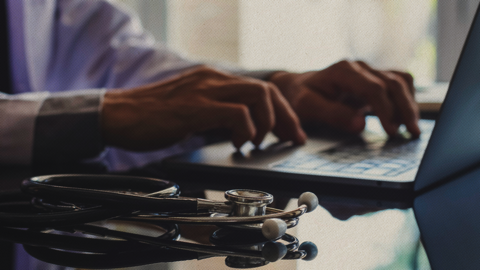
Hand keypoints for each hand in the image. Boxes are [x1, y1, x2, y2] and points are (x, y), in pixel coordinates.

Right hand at [101, 66, 305, 150]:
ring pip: (257, 96)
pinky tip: (239, 143)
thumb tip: (242, 128)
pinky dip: (246, 129)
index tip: (289, 131)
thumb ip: (217, 113)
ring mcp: (204, 91)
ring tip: (259, 141)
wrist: (118, 114)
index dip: (281, 111)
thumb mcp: (192, 110)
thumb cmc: (152, 116)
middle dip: (285, 117)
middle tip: (289, 139)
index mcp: (213, 80)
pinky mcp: (194, 107)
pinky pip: (235, 113)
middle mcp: (213, 80)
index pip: (260, 89)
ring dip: (267, 123)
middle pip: (266, 90)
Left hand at [269, 60, 419, 136]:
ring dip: (409, 104)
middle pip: (393, 83)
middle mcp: (359, 68)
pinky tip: (405, 119)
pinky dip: (406, 99)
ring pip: (400, 81)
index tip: (391, 131)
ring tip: (412, 129)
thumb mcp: (307, 107)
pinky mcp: (373, 80)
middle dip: (405, 109)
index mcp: (343, 71)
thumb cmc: (300, 98)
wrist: (296, 87)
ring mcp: (368, 72)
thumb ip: (332, 115)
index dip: (385, 109)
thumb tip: (360, 124)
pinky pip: (398, 84)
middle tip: (412, 133)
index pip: (374, 88)